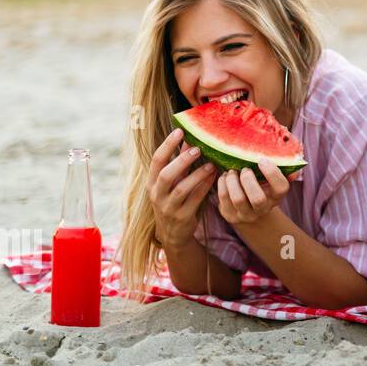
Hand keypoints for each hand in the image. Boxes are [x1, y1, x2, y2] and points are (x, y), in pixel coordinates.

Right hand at [147, 128, 218, 248]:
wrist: (173, 234)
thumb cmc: (173, 201)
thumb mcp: (172, 183)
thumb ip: (179, 164)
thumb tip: (189, 140)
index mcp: (152, 183)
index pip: (156, 161)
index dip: (167, 145)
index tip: (179, 131)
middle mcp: (157, 195)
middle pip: (166, 174)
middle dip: (182, 160)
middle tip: (198, 148)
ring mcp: (169, 207)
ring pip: (182, 188)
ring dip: (198, 174)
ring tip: (211, 164)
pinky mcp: (182, 217)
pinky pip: (195, 200)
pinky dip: (205, 187)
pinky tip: (214, 177)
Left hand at [215, 158, 291, 226]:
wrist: (248, 208)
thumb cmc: (261, 185)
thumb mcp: (271, 179)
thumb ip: (281, 167)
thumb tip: (293, 157)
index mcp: (276, 196)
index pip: (281, 188)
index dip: (272, 173)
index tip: (262, 161)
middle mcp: (263, 208)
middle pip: (257, 199)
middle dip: (248, 179)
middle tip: (244, 169)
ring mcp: (246, 214)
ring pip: (238, 199)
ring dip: (232, 180)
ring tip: (232, 171)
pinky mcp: (230, 214)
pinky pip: (224, 198)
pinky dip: (222, 183)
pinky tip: (225, 177)